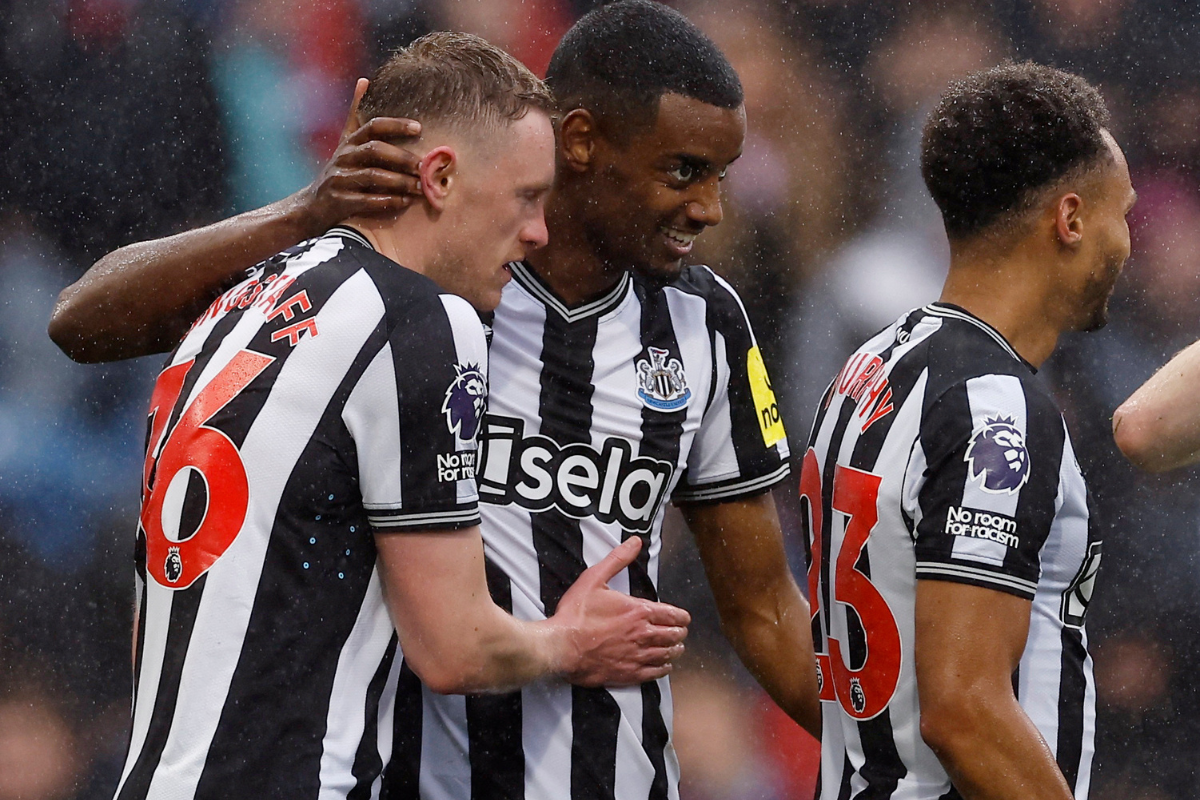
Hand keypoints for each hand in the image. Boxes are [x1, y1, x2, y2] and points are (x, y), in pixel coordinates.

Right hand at [296, 78, 424, 233]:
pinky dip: (388, 201)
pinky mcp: (339, 201)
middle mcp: (344, 157)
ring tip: (422, 187)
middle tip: (425, 165)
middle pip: (375, 150)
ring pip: (373, 176)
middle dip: (402, 157)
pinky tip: (405, 201)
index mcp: (350, 142)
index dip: (395, 124)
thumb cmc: (340, 171)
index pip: (373, 126)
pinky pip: (367, 200)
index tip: (419, 127)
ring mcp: (340, 179)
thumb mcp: (346, 141)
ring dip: (400, 181)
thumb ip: (356, 114)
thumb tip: (364, 80)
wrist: (313, 205)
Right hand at [551, 537, 690, 686]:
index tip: (684, 618)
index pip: (672, 615)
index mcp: (638, 611)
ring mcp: (637, 656)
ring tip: (677, 649)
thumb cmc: (576, 614)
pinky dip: (663, 669)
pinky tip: (664, 667)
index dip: (681, 617)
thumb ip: (618, 559)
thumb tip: (635, 542)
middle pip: (673, 635)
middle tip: (681, 632)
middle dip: (679, 633)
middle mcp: (643, 634)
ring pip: (667, 654)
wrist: (561, 647)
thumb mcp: (595, 578)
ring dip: (675, 650)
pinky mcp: (628, 673)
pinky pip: (654, 673)